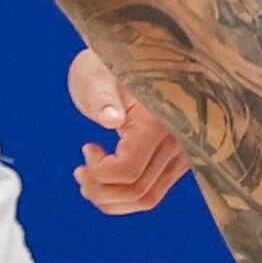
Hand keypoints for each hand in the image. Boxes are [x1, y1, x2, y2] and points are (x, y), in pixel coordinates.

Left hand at [69, 47, 189, 212]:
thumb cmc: (107, 66)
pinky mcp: (177, 162)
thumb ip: (104, 96)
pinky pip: (151, 192)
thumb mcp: (99, 75)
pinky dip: (123, 196)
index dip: (101, 171)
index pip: (130, 170)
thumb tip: (111, 118)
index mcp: (160, 119)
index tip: (86, 148)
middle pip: (139, 193)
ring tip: (86, 178)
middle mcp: (179, 142)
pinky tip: (103, 177)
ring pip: (147, 199)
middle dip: (101, 192)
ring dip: (111, 200)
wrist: (131, 62)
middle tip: (79, 173)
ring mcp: (182, 155)